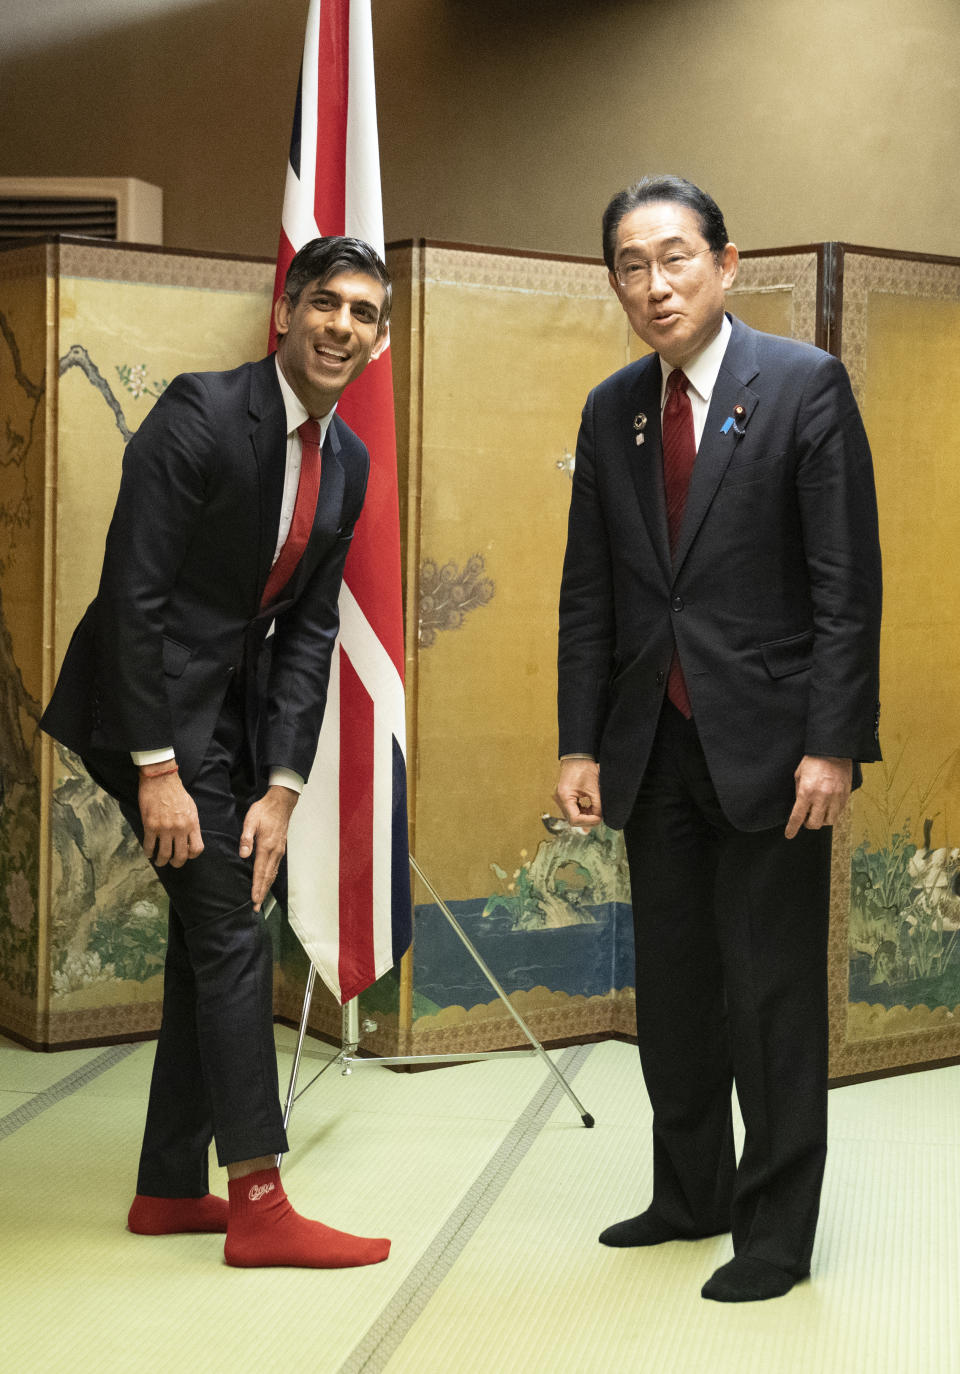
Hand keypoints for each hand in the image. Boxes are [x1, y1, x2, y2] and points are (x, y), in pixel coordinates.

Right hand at [139, 770, 203, 867]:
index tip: (186, 854)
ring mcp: (165, 828)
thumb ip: (191, 824)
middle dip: (176, 863)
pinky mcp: (150, 825)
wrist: (161, 780)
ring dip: (161, 861)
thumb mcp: (191, 808)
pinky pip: (149, 846)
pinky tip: (149, 853)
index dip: (192, 855)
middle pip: (181, 856)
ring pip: (164, 854)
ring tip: (159, 861)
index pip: (197, 849)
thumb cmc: (177, 793)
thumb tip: (189, 838)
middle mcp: (180, 828)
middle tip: (172, 863)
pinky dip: (149, 852)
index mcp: (192, 823)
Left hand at [240, 785, 299, 910]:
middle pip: (268, 877)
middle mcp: (274, 852)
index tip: (253, 900)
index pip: (260, 872)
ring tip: (260, 899)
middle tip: (256, 907)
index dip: (257, 887)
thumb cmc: (264, 811)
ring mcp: (279, 851)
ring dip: (266, 888)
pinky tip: (267, 882)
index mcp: (266, 847)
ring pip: (272, 874)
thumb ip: (246, 839)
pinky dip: (270, 878)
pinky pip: (275, 868)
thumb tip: (243, 855)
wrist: (281, 803)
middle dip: (261, 893)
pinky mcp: (280, 849)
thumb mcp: (251, 820)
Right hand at [553, 758, 602, 828]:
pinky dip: (581, 811)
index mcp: (564, 796)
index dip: (588, 821)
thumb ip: (597, 805)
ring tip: (596, 812)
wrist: (577, 757)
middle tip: (599, 817)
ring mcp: (560, 798)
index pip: (574, 818)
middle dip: (587, 820)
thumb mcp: (594, 789)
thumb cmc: (584, 768)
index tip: (599, 818)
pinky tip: (590, 809)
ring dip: (584, 816)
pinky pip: (571, 809)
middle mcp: (559, 799)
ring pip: (572, 816)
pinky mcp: (563, 797)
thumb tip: (600, 817)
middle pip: (572, 819)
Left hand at [785, 755, 852, 838]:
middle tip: (806, 818)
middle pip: (815, 824)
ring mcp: (835, 798)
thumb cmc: (814, 760)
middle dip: (808, 824)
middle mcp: (822, 797)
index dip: (792, 828)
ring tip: (818, 812)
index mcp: (806, 792)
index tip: (789, 835)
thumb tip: (800, 806)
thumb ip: (799, 792)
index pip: (797, 817)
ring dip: (822, 820)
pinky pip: (839, 812)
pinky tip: (828, 806)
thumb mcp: (799, 775)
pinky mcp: (845, 796)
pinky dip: (833, 813)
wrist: (834, 750)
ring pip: (829, 821)